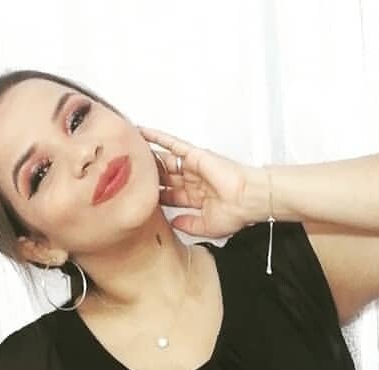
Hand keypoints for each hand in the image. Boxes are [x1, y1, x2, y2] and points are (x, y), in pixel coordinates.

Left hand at [139, 123, 268, 238]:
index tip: (139, 198)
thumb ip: (187, 224)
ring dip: (150, 158)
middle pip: (165, 178)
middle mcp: (193, 181)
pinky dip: (158, 137)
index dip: (155, 197)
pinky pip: (173, 143)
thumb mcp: (205, 227)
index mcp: (196, 198)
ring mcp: (193, 167)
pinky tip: (143, 133)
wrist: (247, 199)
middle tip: (131, 175)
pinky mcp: (194, 155)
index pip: (170, 196)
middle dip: (149, 178)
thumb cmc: (236, 213)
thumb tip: (171, 224)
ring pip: (165, 160)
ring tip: (131, 153)